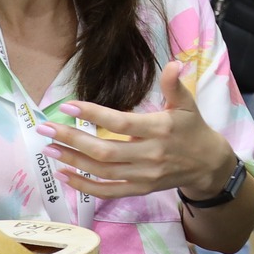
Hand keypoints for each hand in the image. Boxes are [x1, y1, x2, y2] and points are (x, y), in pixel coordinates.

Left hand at [40, 61, 232, 200]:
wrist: (209, 164)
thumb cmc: (193, 129)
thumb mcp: (188, 104)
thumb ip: (175, 85)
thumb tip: (175, 63)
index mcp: (159, 129)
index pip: (120, 123)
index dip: (93, 114)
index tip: (68, 106)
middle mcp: (150, 154)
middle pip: (104, 150)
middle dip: (72, 139)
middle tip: (45, 129)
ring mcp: (144, 175)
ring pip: (102, 171)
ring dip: (72, 160)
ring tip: (49, 148)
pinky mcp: (140, 189)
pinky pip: (108, 191)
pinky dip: (84, 186)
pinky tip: (64, 174)